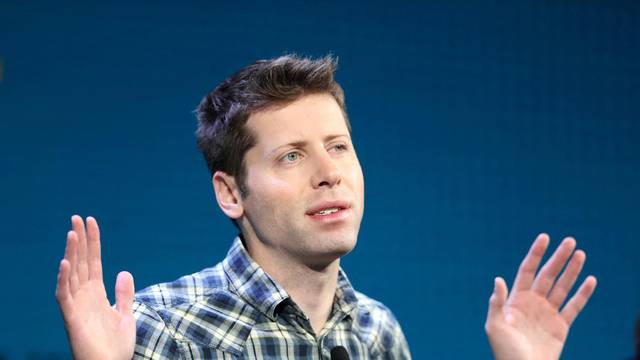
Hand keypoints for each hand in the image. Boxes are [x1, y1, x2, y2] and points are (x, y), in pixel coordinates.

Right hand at [55, 215, 135, 359]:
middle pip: (82, 262)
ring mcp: (77, 306)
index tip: (91, 221)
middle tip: (77, 218)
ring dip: (71, 254)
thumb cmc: (115, 347)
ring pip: (72, 275)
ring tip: (72, 234)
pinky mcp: (72, 319)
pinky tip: (65, 263)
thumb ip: (124, 294)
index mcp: (97, 293)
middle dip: (80, 240)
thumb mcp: (125, 315)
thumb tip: (124, 271)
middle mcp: (85, 296)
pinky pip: (65, 296)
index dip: (93, 242)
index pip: (94, 261)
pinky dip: (64, 280)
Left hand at [485, 233, 596, 359]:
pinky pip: (574, 306)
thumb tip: (498, 279)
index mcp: (516, 299)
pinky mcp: (561, 326)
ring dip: (572, 270)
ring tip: (581, 254)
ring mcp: (547, 313)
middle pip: (548, 275)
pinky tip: (590, 280)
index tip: (545, 237)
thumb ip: (497, 303)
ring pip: (562, 287)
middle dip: (558, 258)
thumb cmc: (505, 351)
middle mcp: (533, 302)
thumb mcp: (495, 326)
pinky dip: (583, 294)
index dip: (536, 254)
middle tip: (570, 241)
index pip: (527, 270)